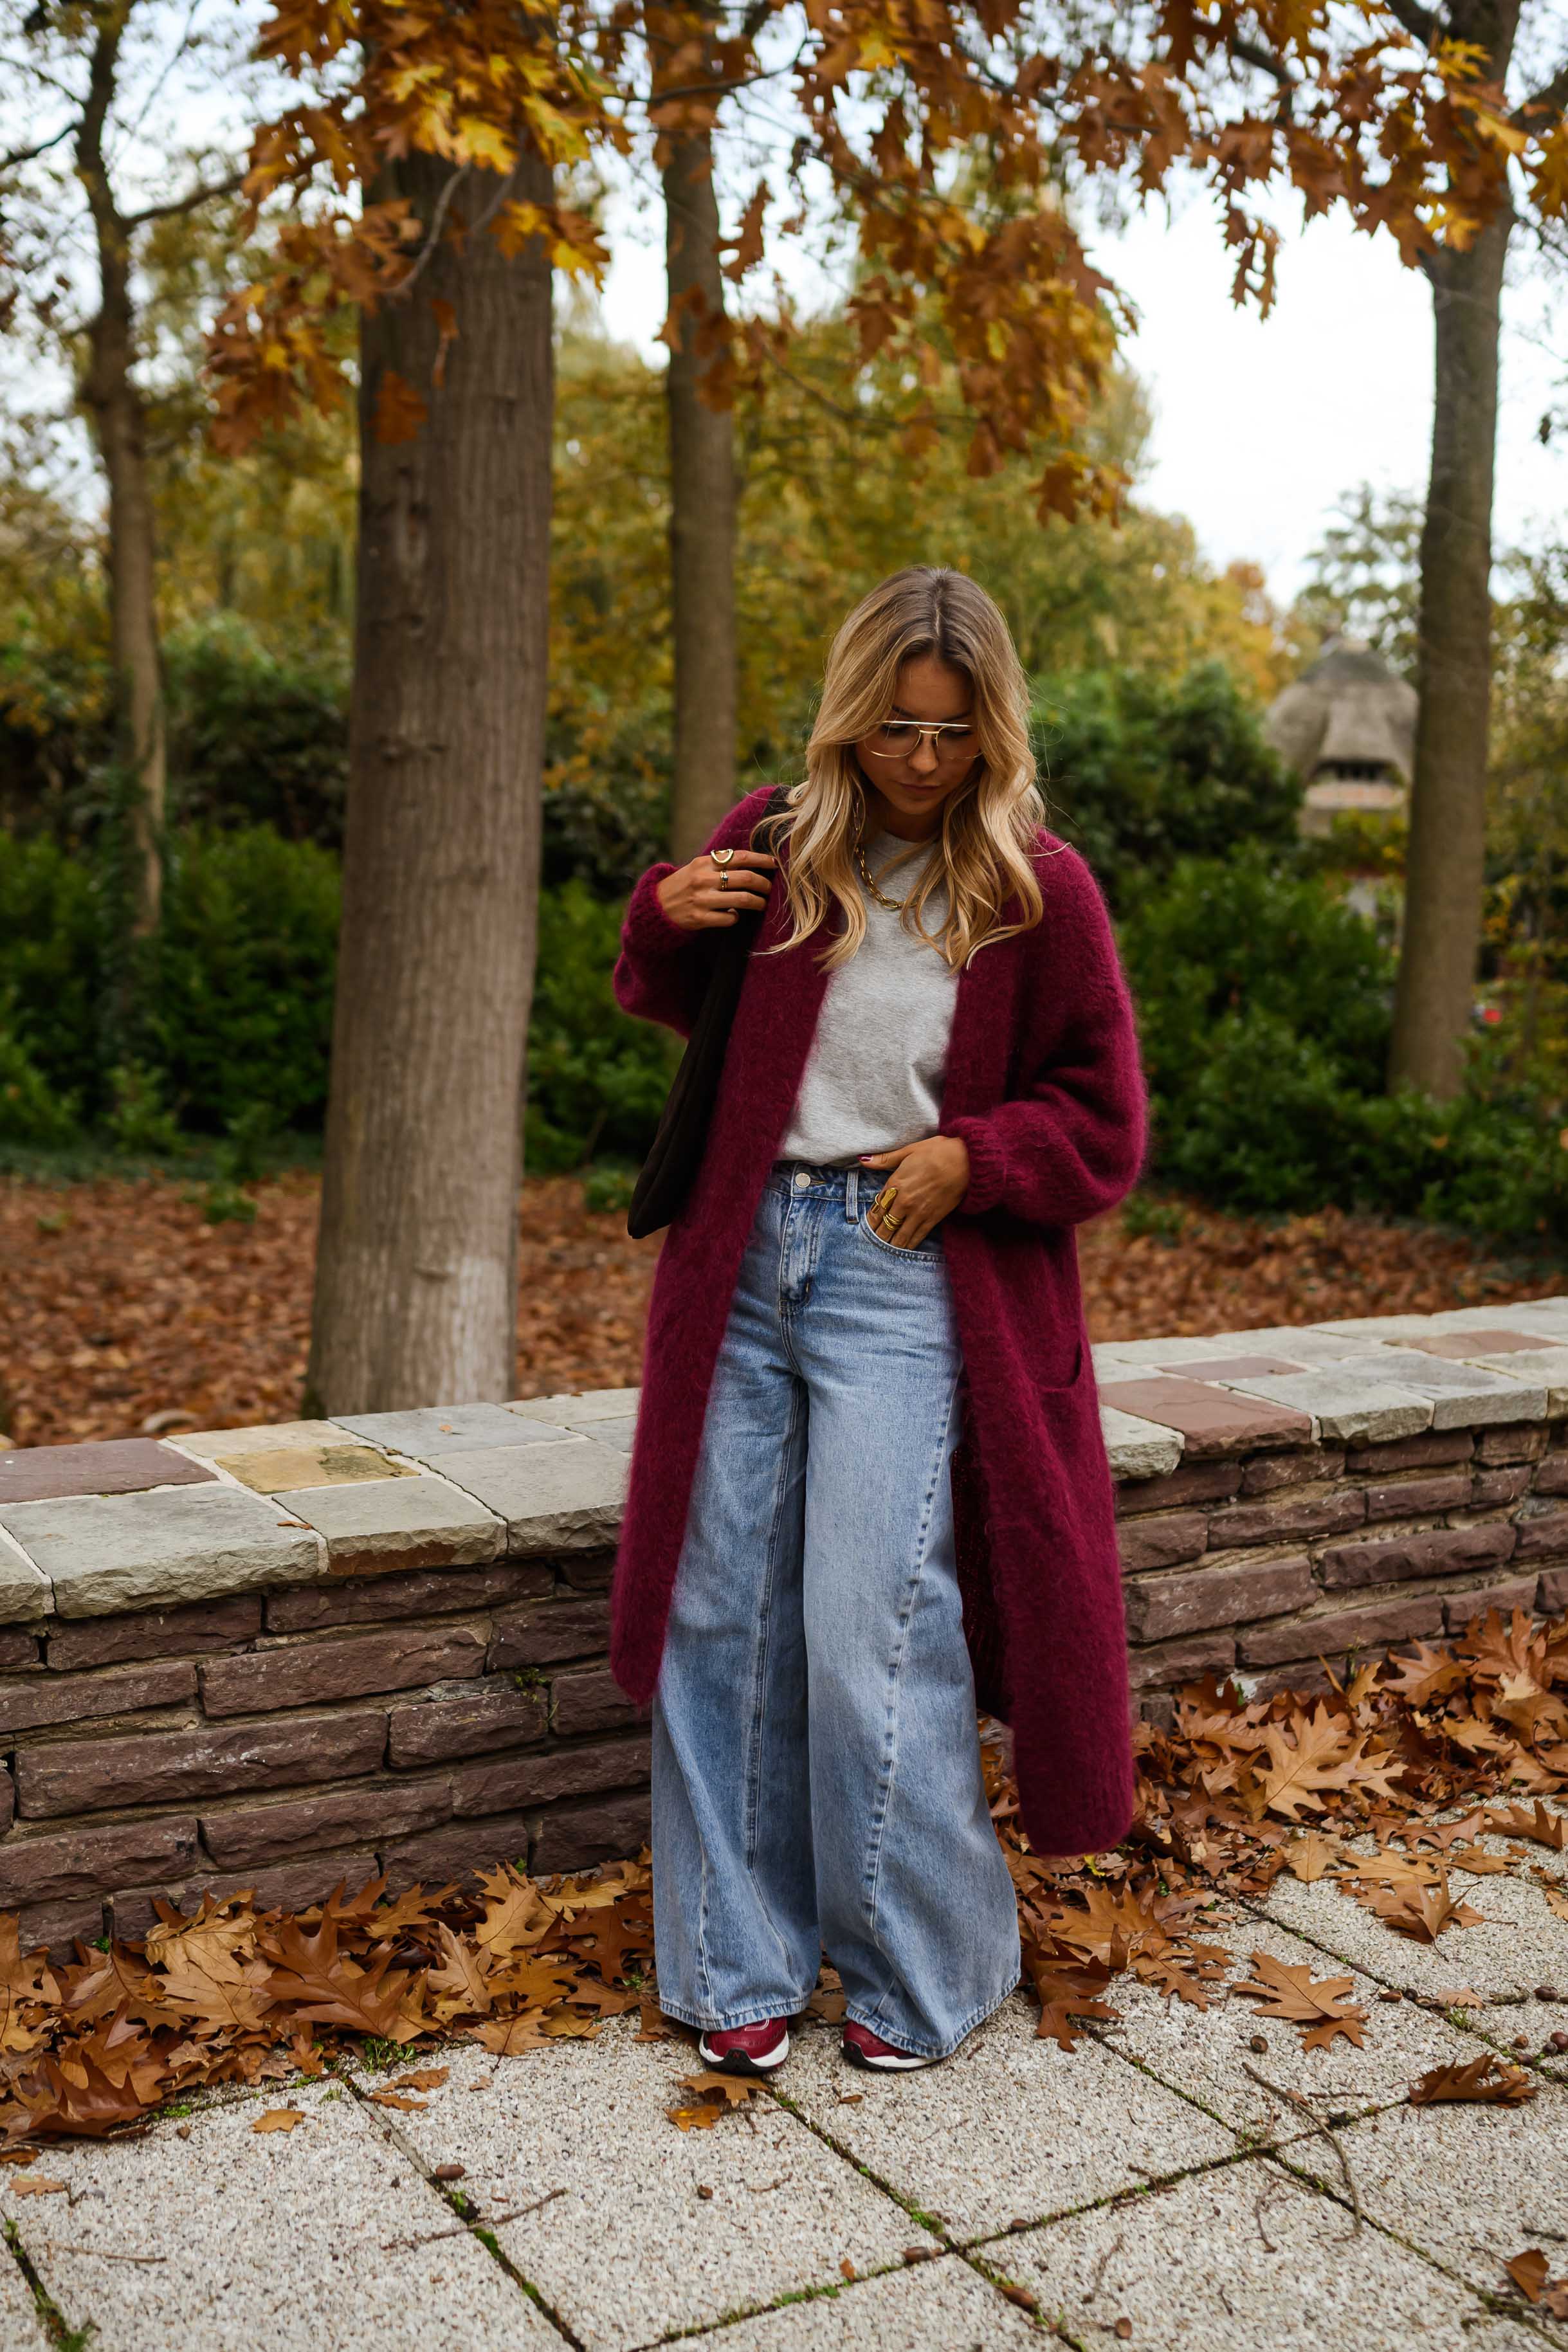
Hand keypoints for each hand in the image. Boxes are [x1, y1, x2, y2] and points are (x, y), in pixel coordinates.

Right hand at [656, 847, 775, 930]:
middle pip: (746, 878)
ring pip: (742, 899)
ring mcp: (701, 899)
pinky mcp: (699, 918)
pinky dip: (736, 917)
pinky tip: (735, 915)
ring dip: (757, 902)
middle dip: (763, 884)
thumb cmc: (683, 885)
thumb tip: (751, 862)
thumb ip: (719, 863)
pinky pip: (729, 918)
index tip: (774, 864)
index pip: (740, 857)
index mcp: (704, 862)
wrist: (656, 906)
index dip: (761, 860)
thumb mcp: (696, 868)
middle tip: (769, 888)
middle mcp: (703, 879)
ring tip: (761, 904)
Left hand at [860, 1135, 969, 1247]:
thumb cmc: (938, 1151)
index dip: (870, 1219)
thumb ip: (885, 1159)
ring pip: (898, 1235)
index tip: (865, 1226)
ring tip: (883, 1250)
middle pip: (885, 1224)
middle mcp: (904, 1201)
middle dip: (877, 1234)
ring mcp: (918, 1213)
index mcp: (895, 1183)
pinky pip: (916, 1237)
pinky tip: (902, 1249)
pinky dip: (908, 1245)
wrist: (967, 1160)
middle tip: (871, 1242)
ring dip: (889, 1243)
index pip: (876, 1207)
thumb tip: (863, 1160)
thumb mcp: (909, 1150)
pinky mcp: (933, 1219)